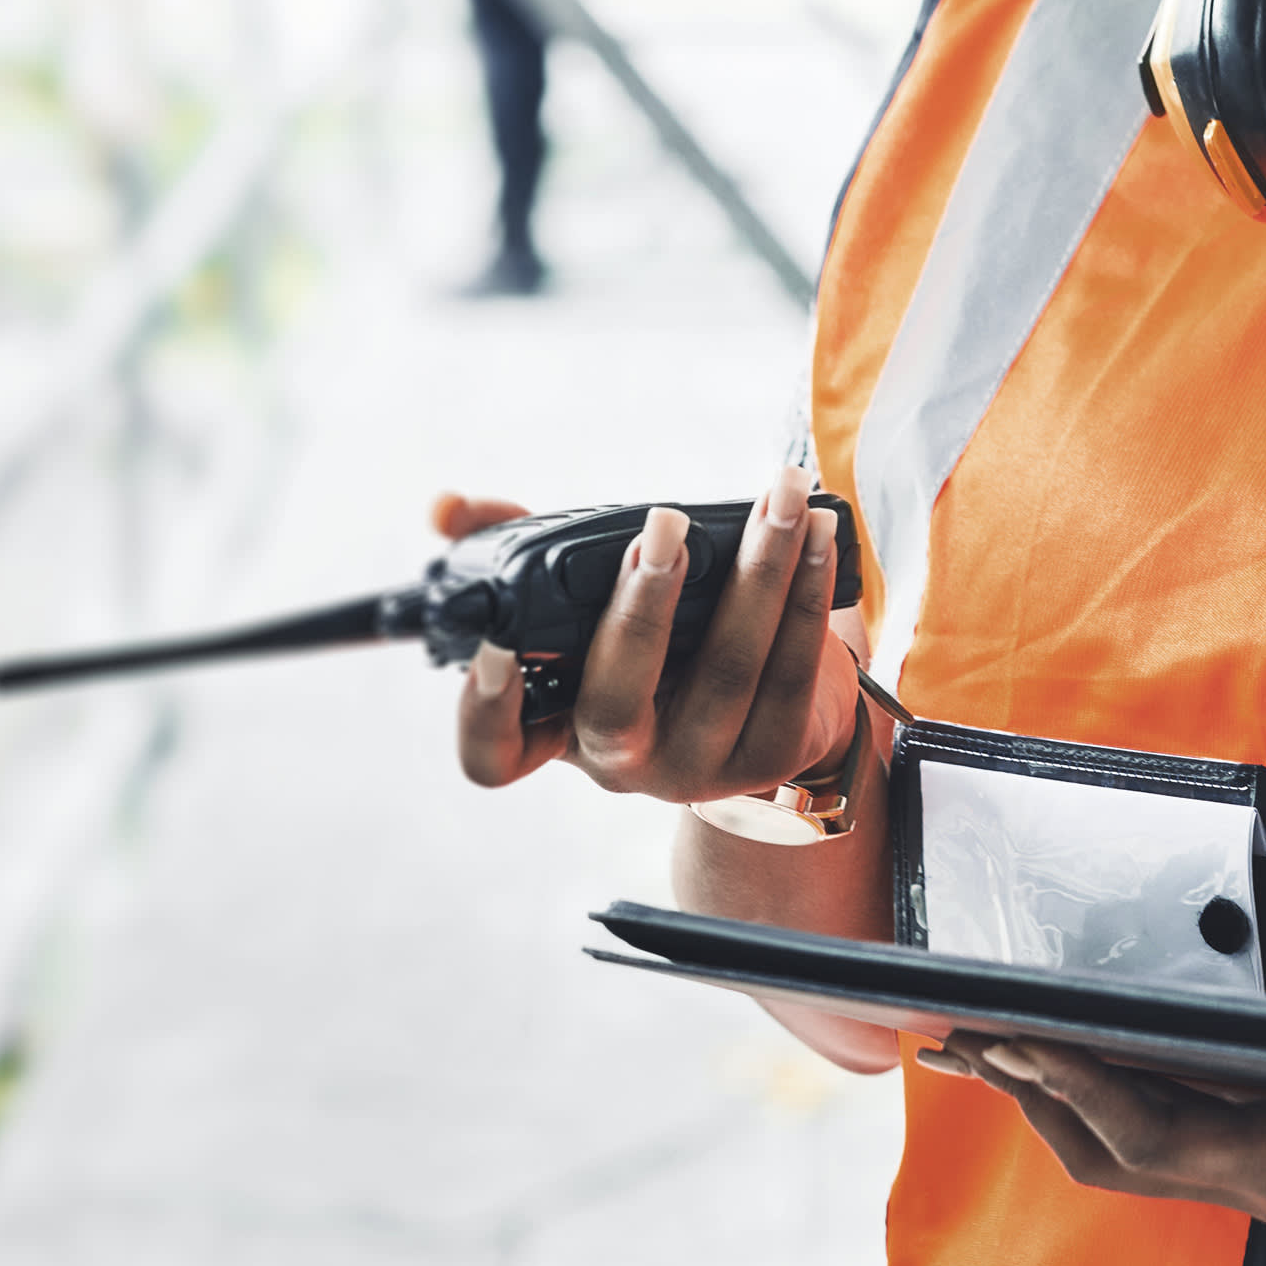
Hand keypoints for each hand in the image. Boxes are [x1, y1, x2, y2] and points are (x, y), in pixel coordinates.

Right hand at [441, 473, 859, 799]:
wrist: (769, 709)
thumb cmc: (659, 640)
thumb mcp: (590, 603)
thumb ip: (518, 545)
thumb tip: (447, 506)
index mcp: (559, 728)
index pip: (495, 755)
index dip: (486, 713)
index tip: (498, 647)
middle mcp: (623, 762)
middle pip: (617, 706)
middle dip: (640, 608)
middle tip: (663, 524)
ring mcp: (701, 767)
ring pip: (726, 673)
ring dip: (758, 573)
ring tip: (777, 498)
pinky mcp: (775, 754)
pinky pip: (792, 671)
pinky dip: (806, 594)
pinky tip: (818, 535)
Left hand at [925, 1038, 1265, 1265]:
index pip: (1157, 1129)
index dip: (1081, 1082)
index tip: (1015, 1033)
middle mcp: (1256, 1172)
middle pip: (1107, 1144)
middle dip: (1029, 1089)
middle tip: (952, 1031)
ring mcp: (1260, 1168)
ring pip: (1123, 1143)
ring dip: (1052, 1094)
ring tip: (988, 1043)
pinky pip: (1162, 1127)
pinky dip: (1106, 1089)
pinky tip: (1095, 1059)